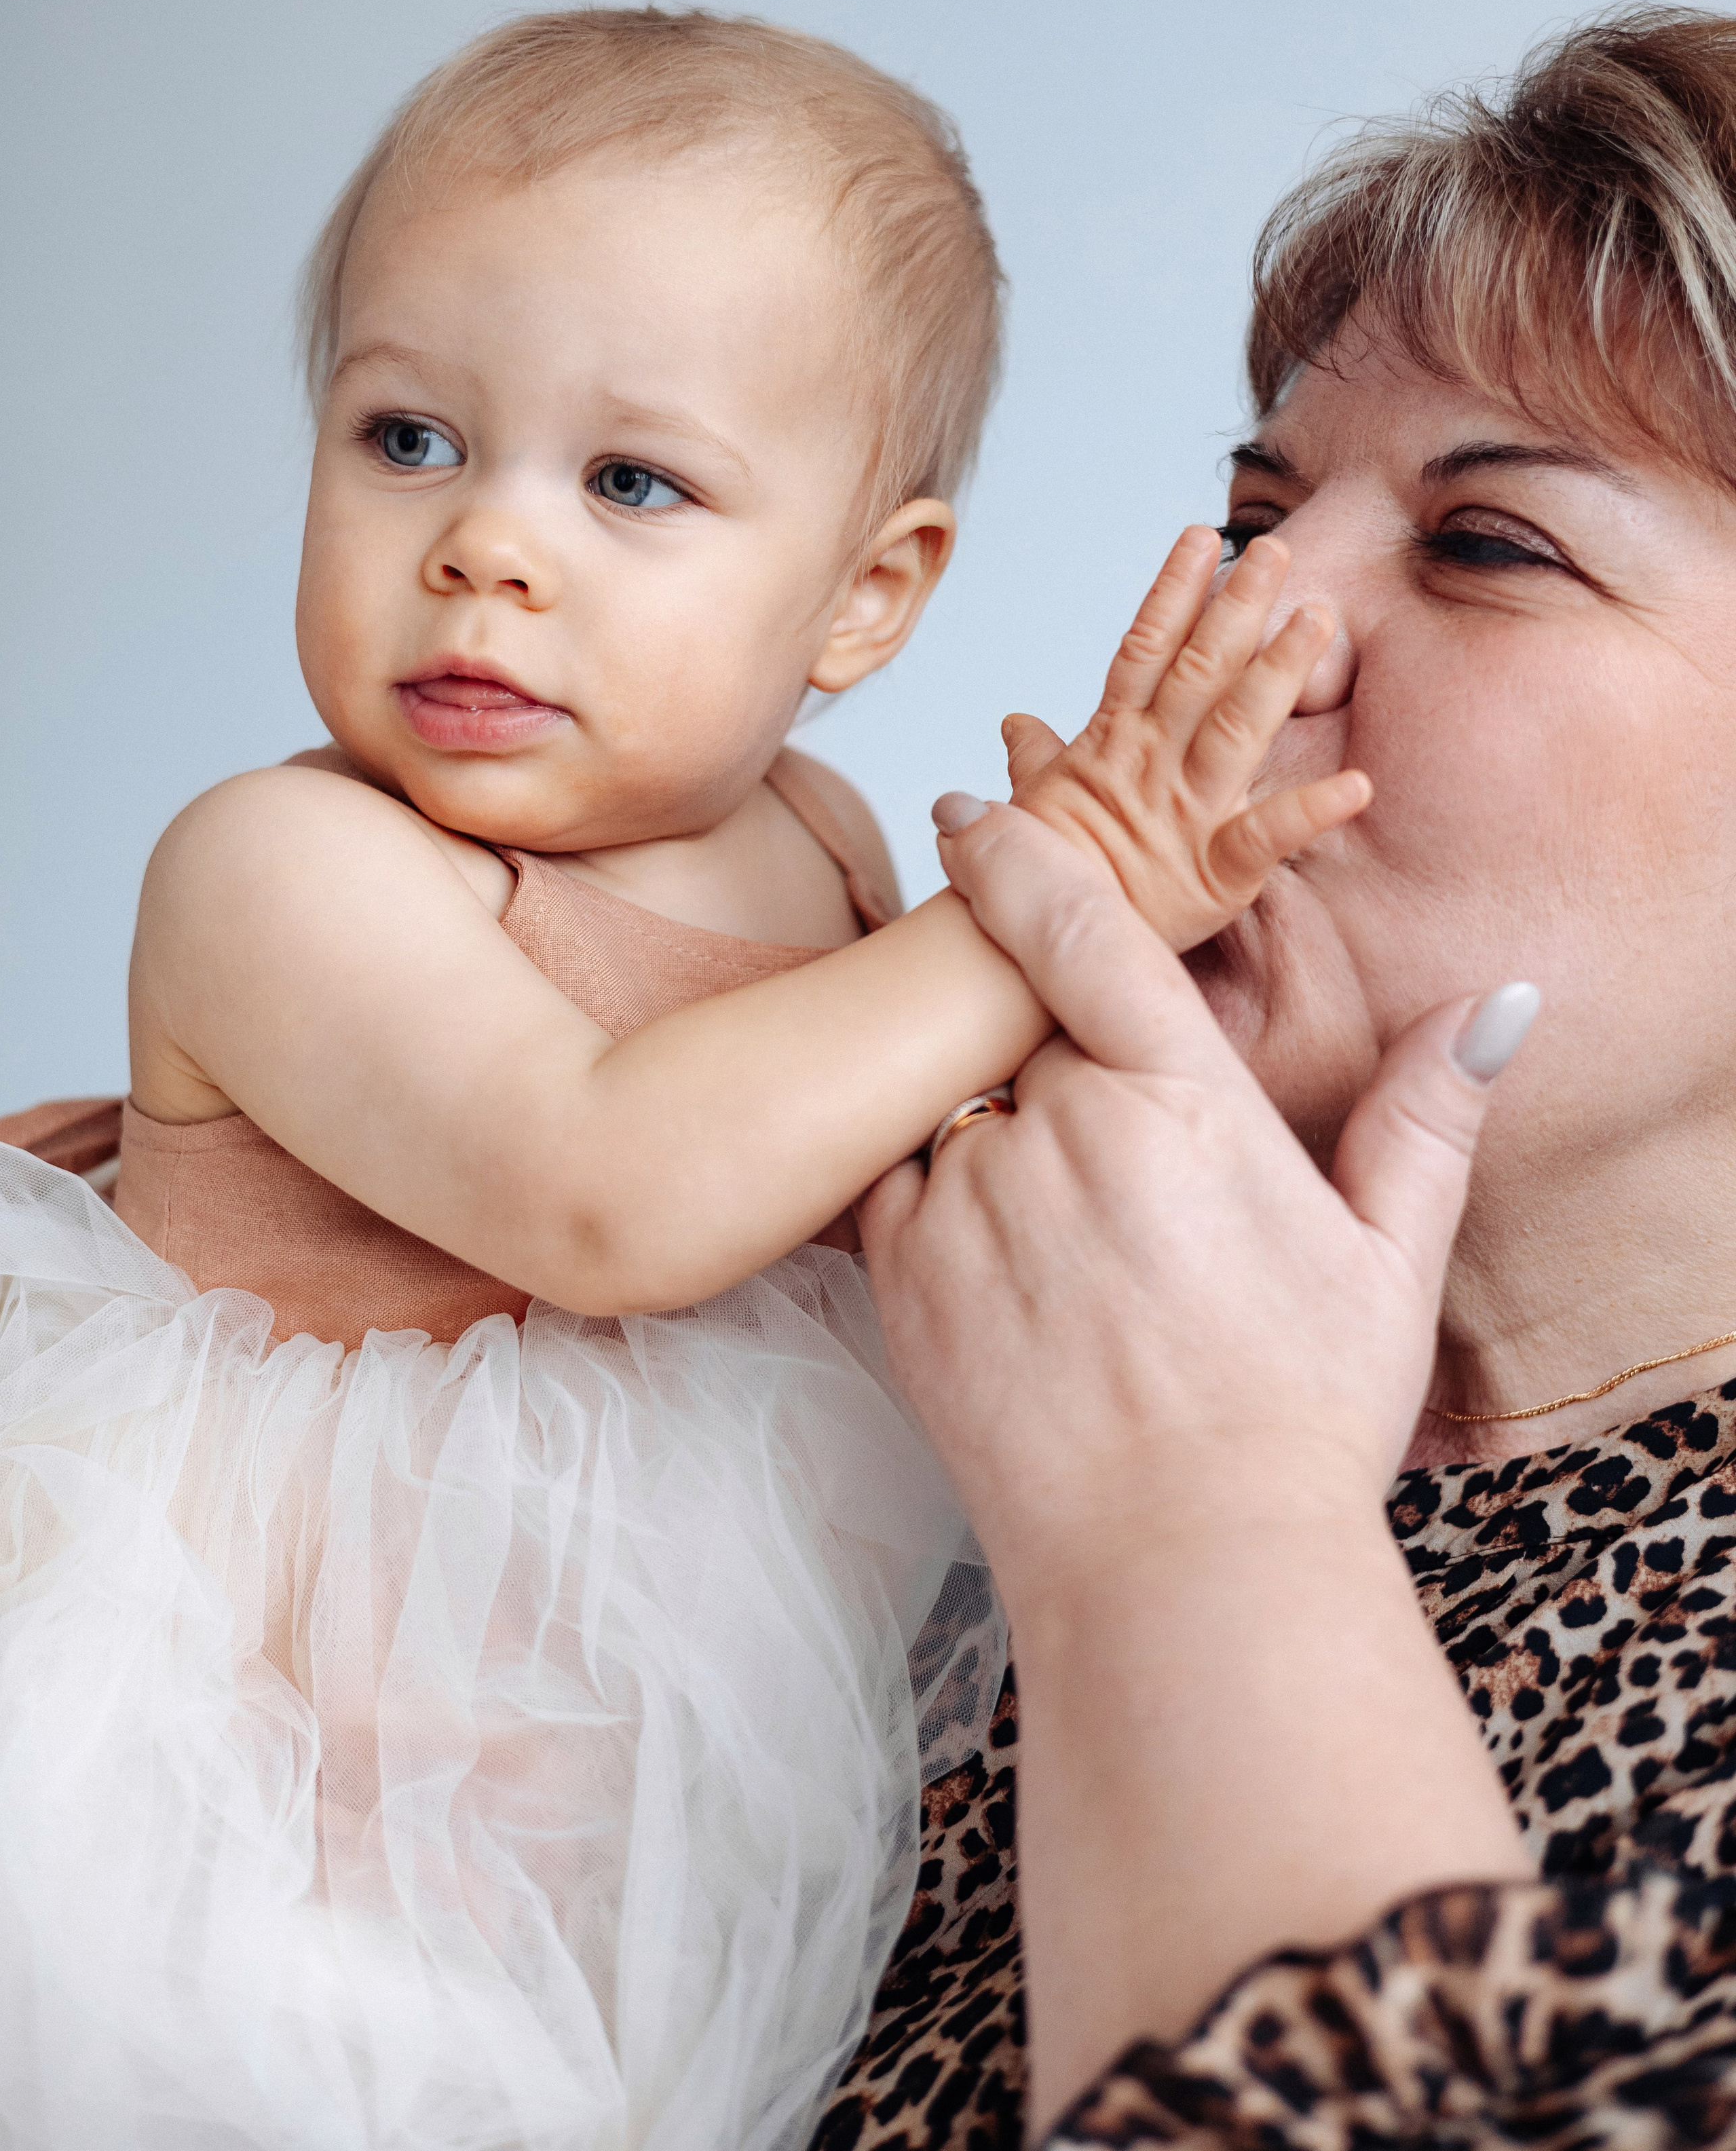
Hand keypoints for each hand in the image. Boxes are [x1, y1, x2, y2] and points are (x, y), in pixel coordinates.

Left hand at [862, 800, 1536, 1592]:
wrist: (1181, 1569)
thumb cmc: (1293, 1421)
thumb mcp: (1387, 1264)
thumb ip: (1422, 1118)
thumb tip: (1488, 1007)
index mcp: (1180, 1100)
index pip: (1075, 924)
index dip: (1019, 851)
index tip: (979, 813)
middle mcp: (1062, 1126)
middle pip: (1021, 1031)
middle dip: (1043, 1061)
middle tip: (1088, 1153)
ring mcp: (973, 1198)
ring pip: (955, 1106)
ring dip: (990, 1134)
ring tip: (1054, 1236)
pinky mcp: (905, 1275)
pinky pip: (894, 1183)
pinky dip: (929, 1194)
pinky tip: (998, 1266)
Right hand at [1006, 525, 1370, 951]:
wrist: (1016, 955)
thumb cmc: (1032, 876)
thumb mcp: (1031, 803)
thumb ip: (1036, 756)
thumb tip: (1016, 721)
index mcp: (1110, 745)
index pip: (1144, 651)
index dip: (1174, 593)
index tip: (1203, 538)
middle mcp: (1150, 765)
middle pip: (1199, 672)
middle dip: (1239, 609)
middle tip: (1280, 553)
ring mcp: (1182, 815)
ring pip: (1235, 728)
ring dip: (1278, 672)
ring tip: (1319, 620)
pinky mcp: (1212, 874)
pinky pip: (1266, 837)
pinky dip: (1311, 812)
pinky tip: (1358, 785)